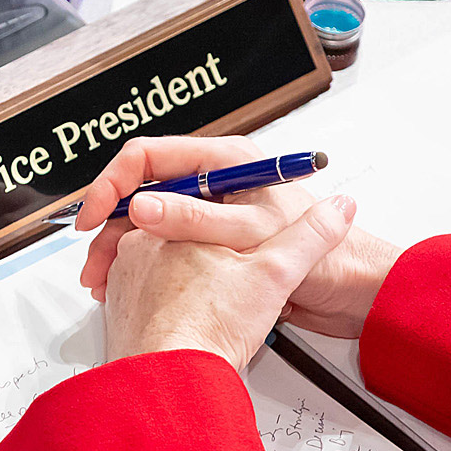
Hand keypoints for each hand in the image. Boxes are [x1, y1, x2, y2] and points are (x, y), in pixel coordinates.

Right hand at [73, 136, 400, 337]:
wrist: (358, 294)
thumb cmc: (328, 258)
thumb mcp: (252, 237)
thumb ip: (196, 219)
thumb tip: (143, 207)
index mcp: (227, 163)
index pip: (150, 157)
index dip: (115, 183)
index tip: (95, 213)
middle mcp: (216, 183)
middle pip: (142, 189)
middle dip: (109, 222)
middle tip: (92, 255)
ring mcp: (212, 213)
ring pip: (147, 222)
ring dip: (120, 249)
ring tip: (102, 279)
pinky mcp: (213, 243)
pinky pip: (162, 246)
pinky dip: (139, 264)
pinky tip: (127, 285)